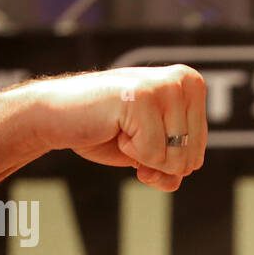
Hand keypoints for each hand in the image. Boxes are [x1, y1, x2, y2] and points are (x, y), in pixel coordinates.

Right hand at [21, 65, 207, 191]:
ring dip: (142, 155)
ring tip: (122, 127)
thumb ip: (177, 165)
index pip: (197, 156)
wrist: (56, 118)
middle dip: (155, 162)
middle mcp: (183, 81)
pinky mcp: (143, 98)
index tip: (141, 138)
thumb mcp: (152, 153)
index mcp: (192, 87)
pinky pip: (153, 154)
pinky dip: (129, 151)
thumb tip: (180, 174)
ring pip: (174, 159)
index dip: (164, 163)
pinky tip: (114, 126)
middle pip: (189, 160)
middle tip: (128, 134)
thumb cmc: (105, 132)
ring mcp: (164, 86)